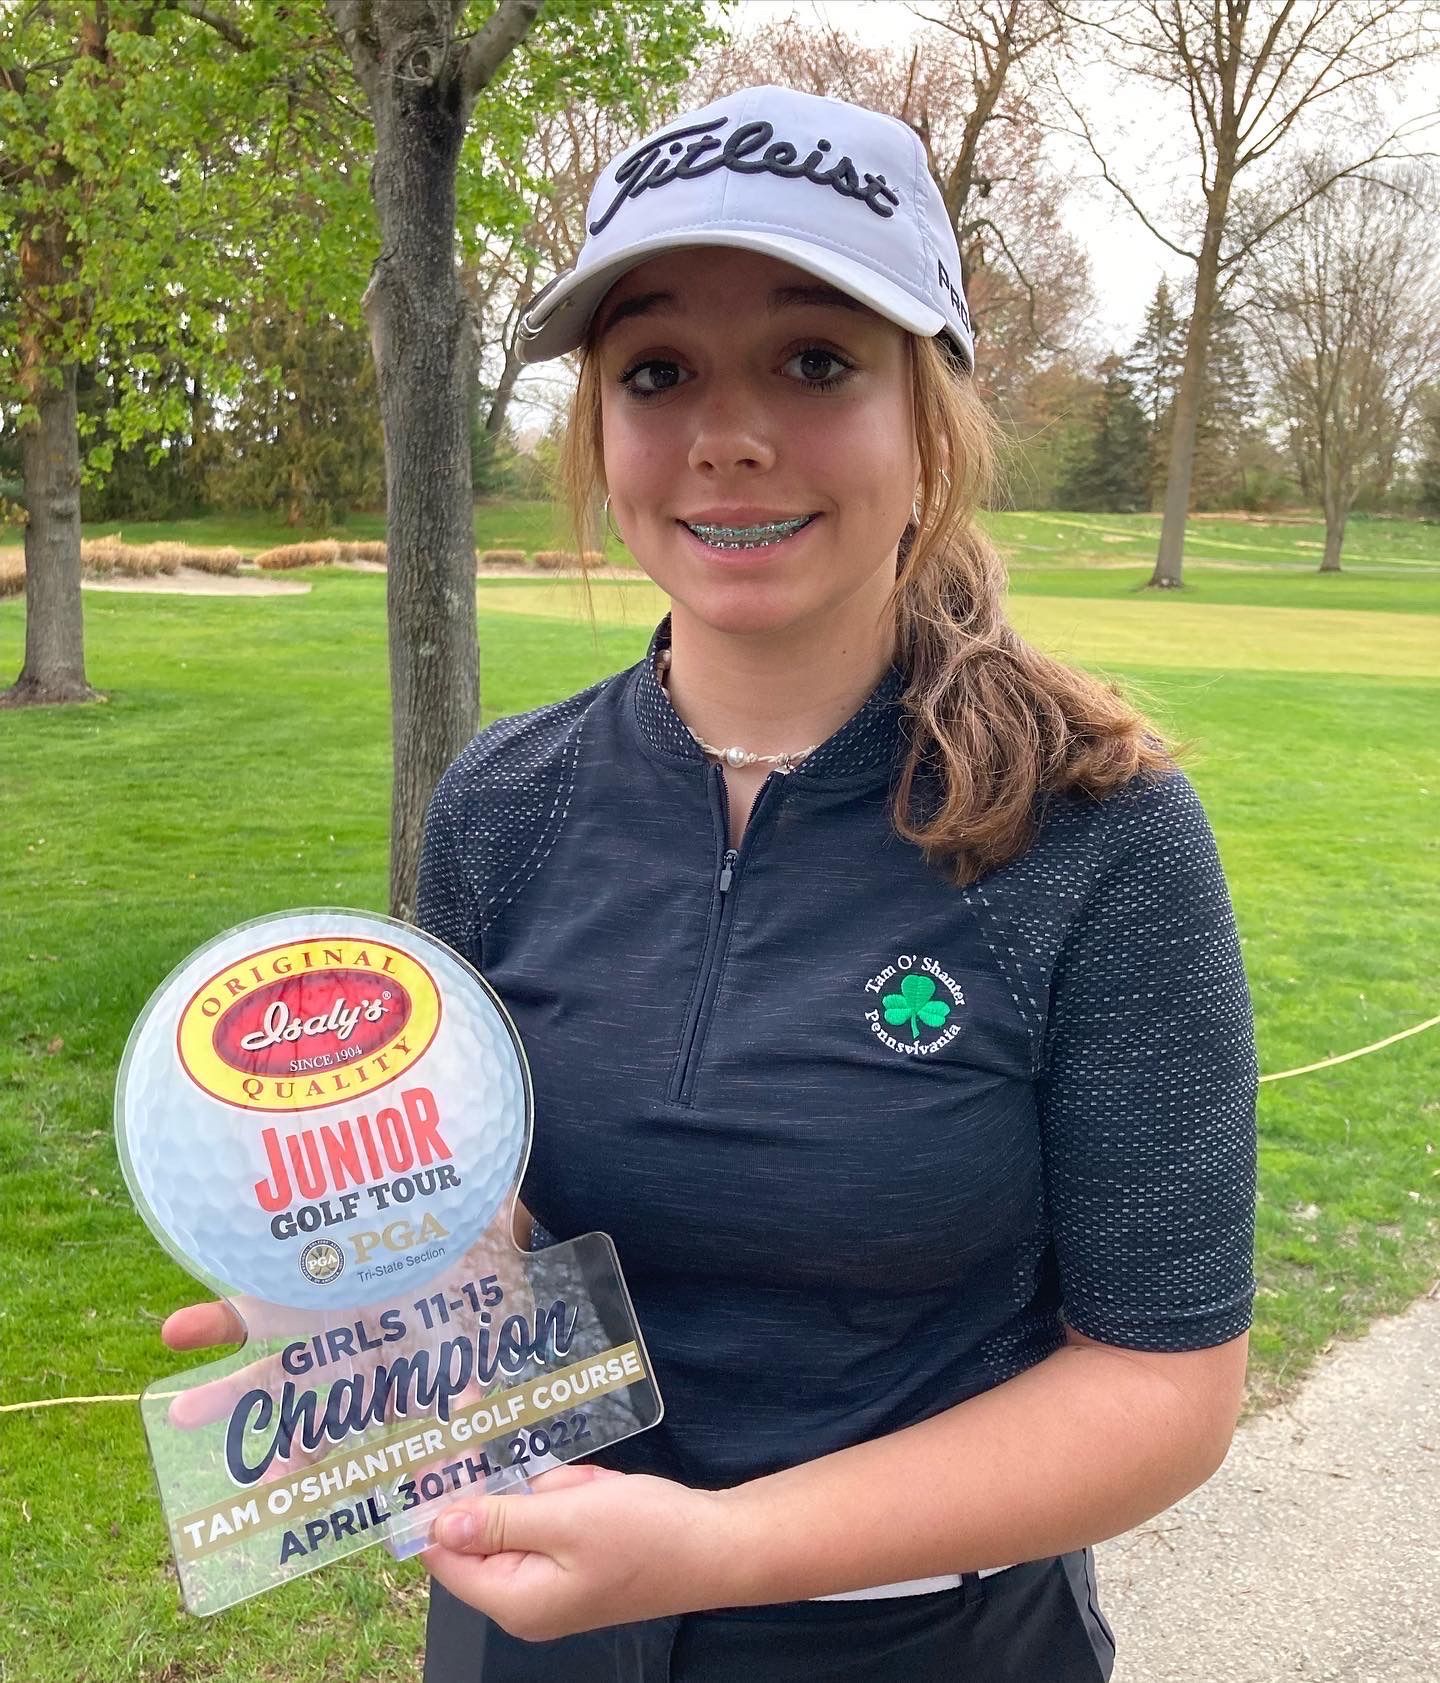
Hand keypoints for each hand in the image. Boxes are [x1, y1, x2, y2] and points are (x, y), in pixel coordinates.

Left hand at [420, 1463, 741, 1639]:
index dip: (430, 1500)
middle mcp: (525, 1595)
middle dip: (493, 1476)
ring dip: (541, 1482)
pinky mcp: (576, 1553)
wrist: (718, 1544)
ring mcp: (552, 1575)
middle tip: (480, 1410)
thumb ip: (499, 1520)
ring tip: (585, 1481)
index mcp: (514, 1599)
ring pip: (518, 1511)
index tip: (422, 1443)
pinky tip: (597, 1485)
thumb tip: (439, 1522)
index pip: (443, 1552)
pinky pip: (550, 1511)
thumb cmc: (647, 1534)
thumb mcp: (568, 1518)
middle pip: (478, 1527)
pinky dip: (567, 1488)